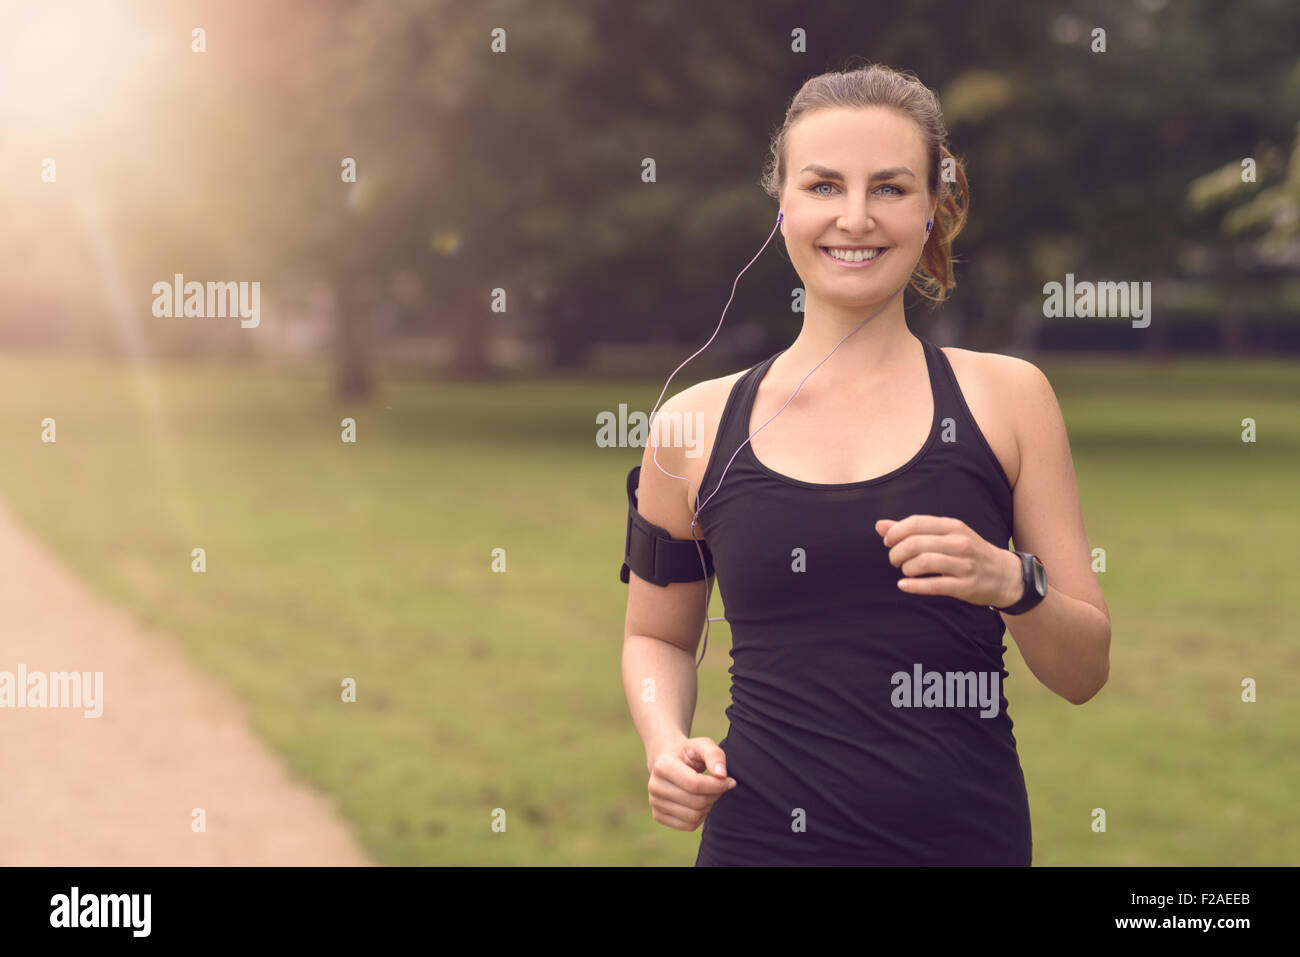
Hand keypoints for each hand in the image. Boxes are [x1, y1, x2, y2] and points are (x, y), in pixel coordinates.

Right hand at [647, 737, 736, 830]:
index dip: (717, 786)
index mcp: (663, 766)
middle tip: (720, 786)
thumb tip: (722, 775)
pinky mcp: (658, 815)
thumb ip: (715, 755)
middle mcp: (654, 785)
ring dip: (708, 806)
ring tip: (709, 793)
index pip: (695, 784)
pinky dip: (700, 817)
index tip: (729, 781)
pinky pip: (688, 826)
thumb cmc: (689, 753)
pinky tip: (700, 803)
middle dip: (714, 795)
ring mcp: (654, 802)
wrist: (668, 761)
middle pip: (696, 802)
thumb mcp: (703, 745)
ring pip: (693, 816)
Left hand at [875, 515, 1020, 607]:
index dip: (895, 532)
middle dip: (897, 553)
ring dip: (906, 568)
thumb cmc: (969, 552)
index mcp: (953, 526)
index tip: (888, 542)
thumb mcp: (946, 535)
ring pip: (923, 563)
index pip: (916, 523)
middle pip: (916, 544)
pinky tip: (904, 585)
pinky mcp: (966, 586)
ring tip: (905, 571)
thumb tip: (879, 526)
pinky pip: (934, 585)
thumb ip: (913, 530)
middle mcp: (959, 543)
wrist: (1005, 574)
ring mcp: (964, 565)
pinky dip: (913, 586)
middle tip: (895, 560)